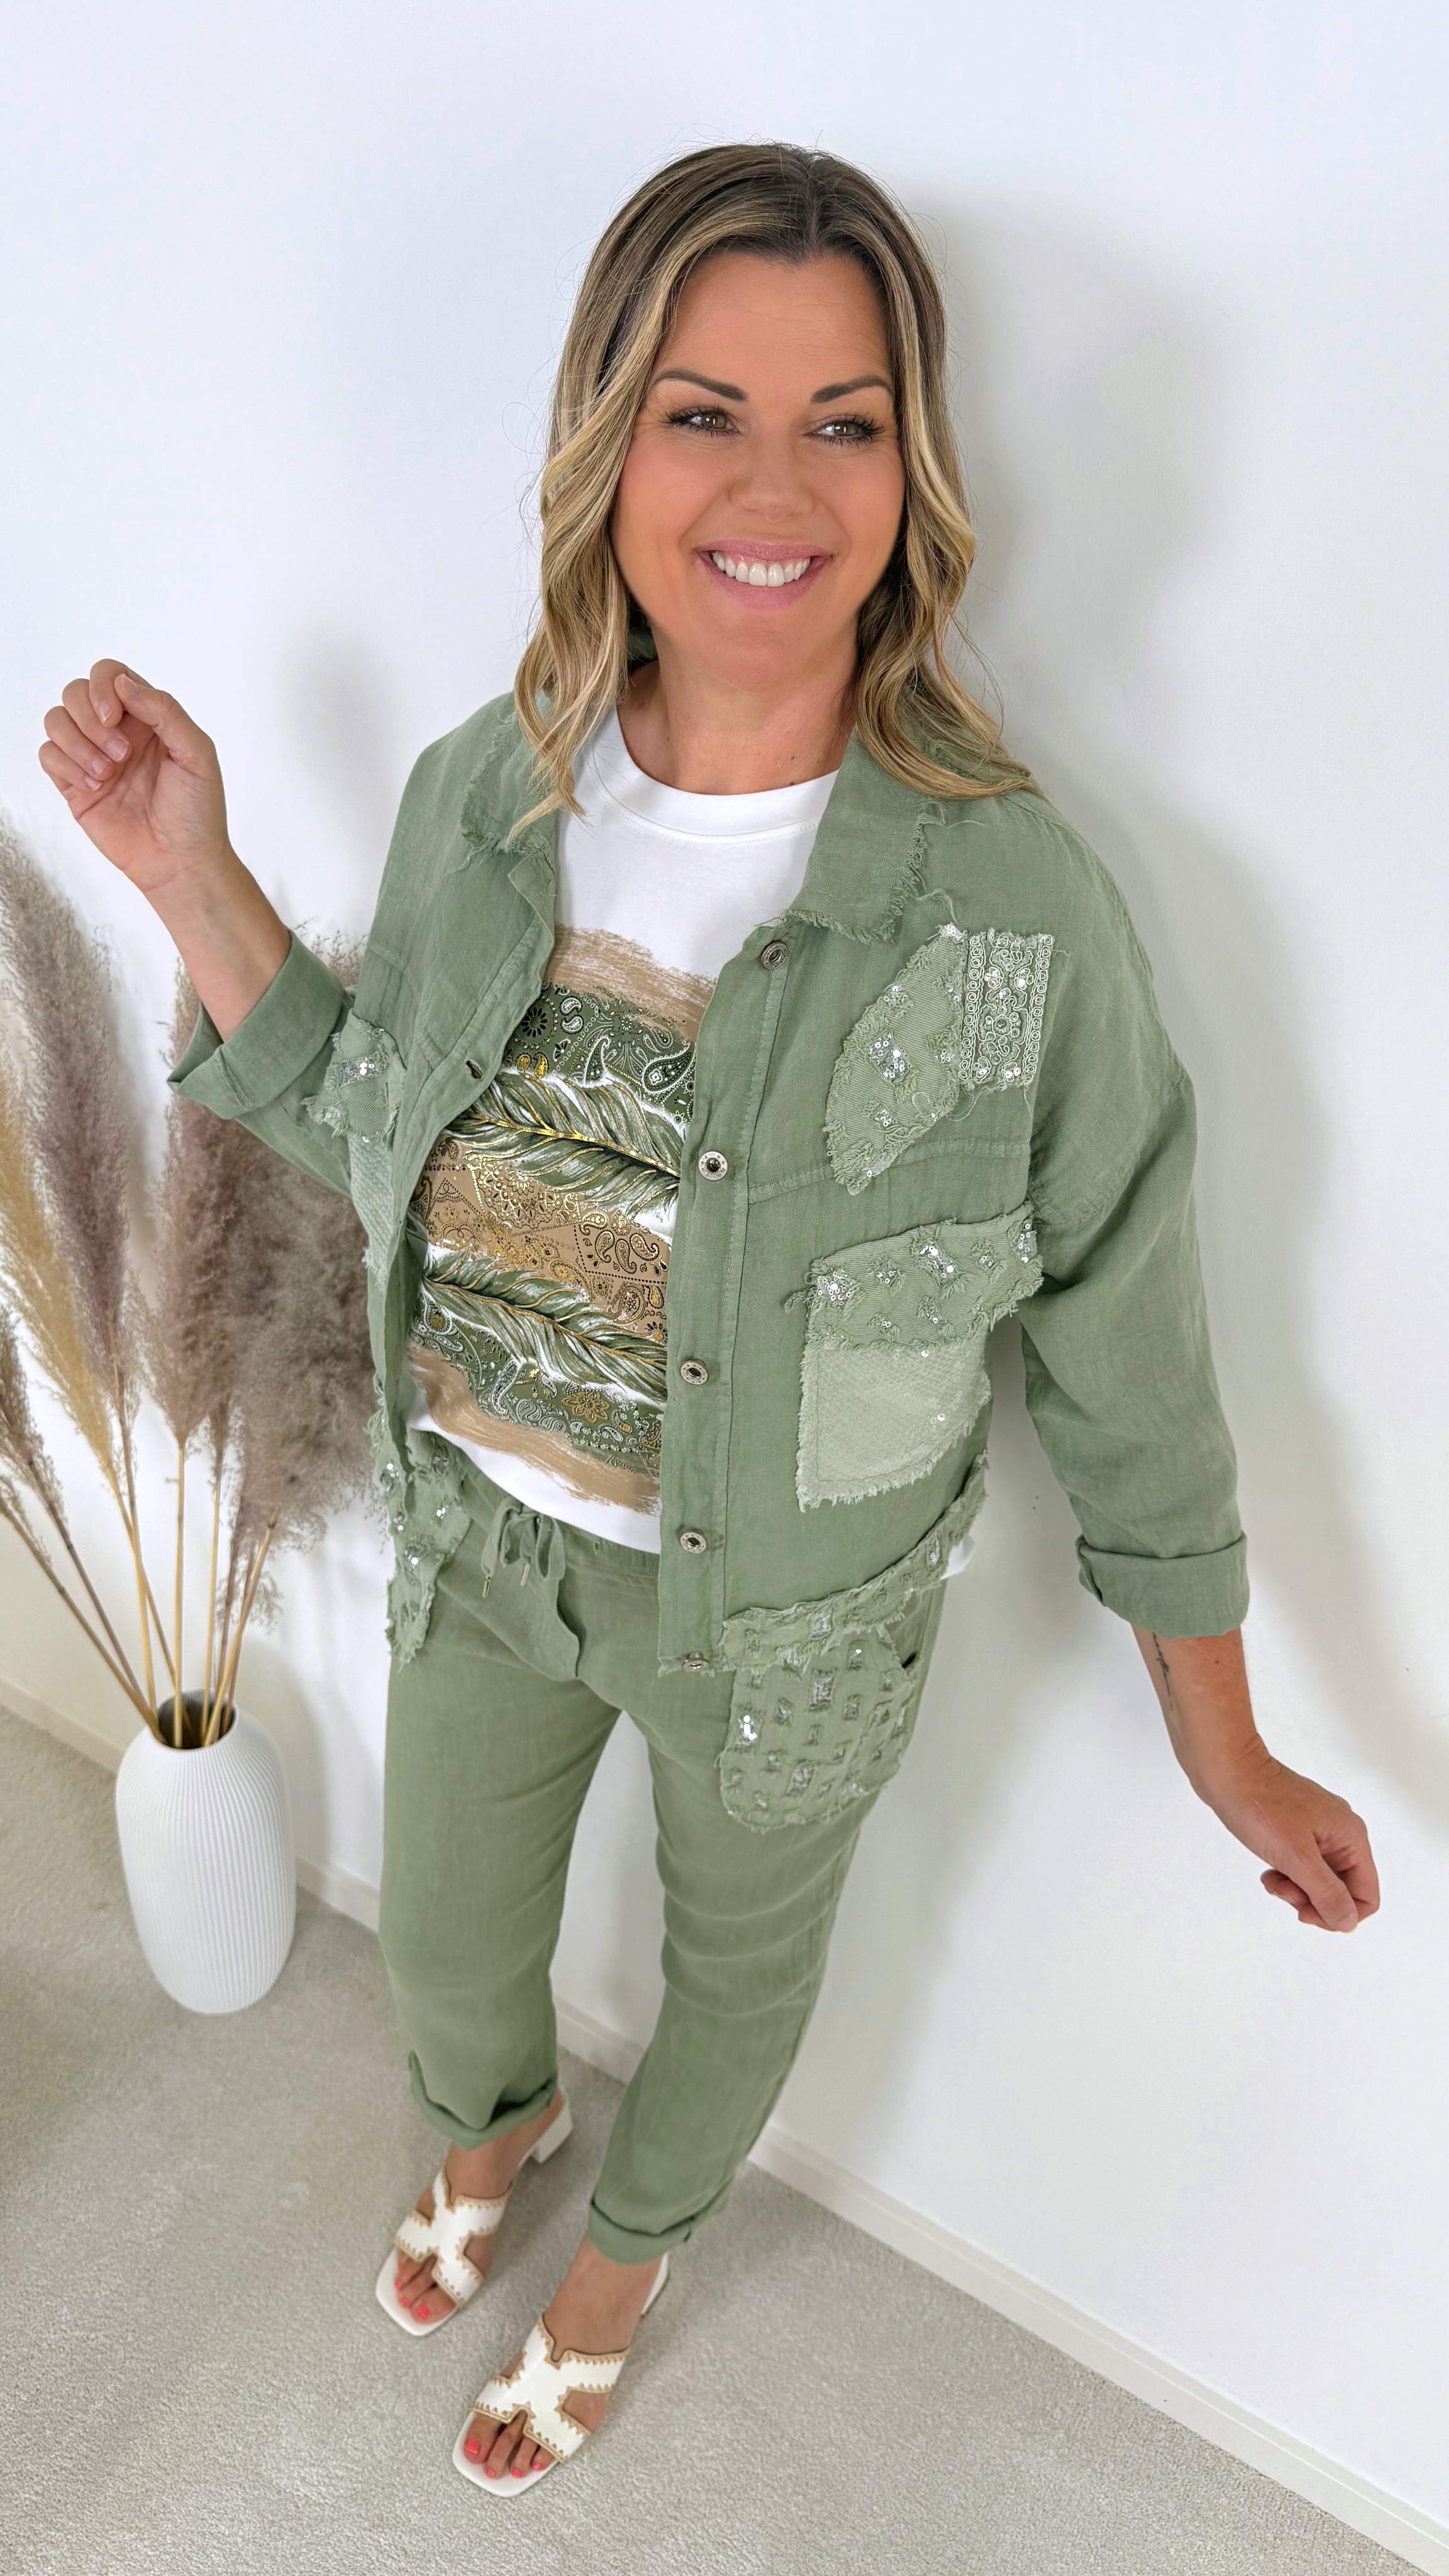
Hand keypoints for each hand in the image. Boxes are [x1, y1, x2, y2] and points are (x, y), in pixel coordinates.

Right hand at [39, 660, 231, 898]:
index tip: (113, 716)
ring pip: (55, 720)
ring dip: (77, 743)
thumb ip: (165, 710)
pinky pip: (48, 755)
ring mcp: (92, 757)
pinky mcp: (74, 785)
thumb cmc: (196, 812)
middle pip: (75, 692)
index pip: (109, 675)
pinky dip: (66, 765)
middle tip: (121, 755)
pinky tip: (94, 786)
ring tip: (107, 774)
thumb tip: (123, 683)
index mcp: (147, 717)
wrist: (181, 863)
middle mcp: (116, 732)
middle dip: (89, 719)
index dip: (103, 685)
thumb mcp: (196, 753)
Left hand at [1200, 1741, 1378, 1931]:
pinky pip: (1302, 1864)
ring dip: (1297, 1889)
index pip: (1366, 1895)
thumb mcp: (1296, 1857)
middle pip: (1343, 1890)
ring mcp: (1319, 1829)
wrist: (1226, 1769)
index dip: (1340, 1914)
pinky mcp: (1297, 1828)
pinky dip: (1287, 1874)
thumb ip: (1326, 1893)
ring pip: (1320, 1879)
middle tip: (1283, 1891)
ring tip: (1271, 1880)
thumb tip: (1348, 1923)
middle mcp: (1341, 1833)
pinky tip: (1268, 1871)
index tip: (1305, 1912)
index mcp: (1351, 1837)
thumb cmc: (1260, 1805)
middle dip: (1313, 1901)